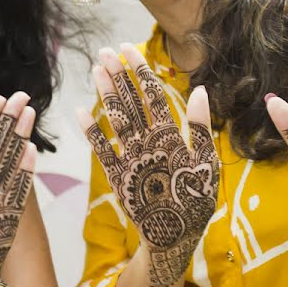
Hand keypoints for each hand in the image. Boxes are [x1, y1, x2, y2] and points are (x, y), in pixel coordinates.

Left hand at [78, 44, 219, 286]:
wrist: (174, 237)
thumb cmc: (195, 199)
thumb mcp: (208, 163)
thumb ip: (202, 127)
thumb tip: (198, 90)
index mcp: (171, 137)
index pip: (153, 95)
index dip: (139, 70)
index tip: (127, 49)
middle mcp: (147, 144)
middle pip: (130, 102)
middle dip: (117, 75)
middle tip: (104, 51)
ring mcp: (129, 159)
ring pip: (115, 119)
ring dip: (105, 93)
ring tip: (95, 69)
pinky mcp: (115, 176)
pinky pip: (100, 149)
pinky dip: (90, 130)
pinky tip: (79, 110)